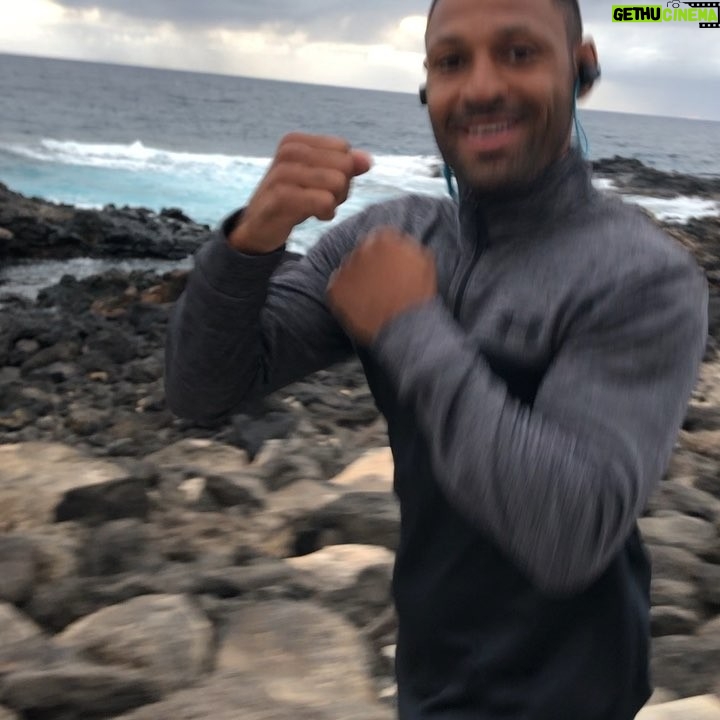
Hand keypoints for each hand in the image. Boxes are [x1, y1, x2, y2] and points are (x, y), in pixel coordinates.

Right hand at [228, 133, 371, 253]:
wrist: (258, 228)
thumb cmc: (293, 201)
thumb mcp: (320, 180)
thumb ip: (344, 166)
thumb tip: (367, 160)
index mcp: (296, 141)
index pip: (344, 150)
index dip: (343, 172)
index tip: (323, 186)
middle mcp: (288, 151)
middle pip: (345, 165)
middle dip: (341, 189)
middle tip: (322, 200)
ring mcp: (283, 173)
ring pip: (338, 182)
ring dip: (334, 202)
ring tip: (317, 208)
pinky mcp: (281, 196)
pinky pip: (325, 201)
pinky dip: (326, 213)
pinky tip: (313, 217)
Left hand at [326, 227, 436, 344]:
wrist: (405, 328)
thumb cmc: (418, 298)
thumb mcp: (425, 264)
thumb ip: (410, 247)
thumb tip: (402, 242)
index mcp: (385, 240)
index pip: (378, 239)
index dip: (383, 254)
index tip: (386, 267)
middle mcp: (362, 249)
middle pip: (361, 253)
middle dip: (368, 265)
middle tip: (377, 285)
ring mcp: (346, 269)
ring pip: (348, 270)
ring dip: (356, 280)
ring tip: (368, 298)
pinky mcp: (335, 289)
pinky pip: (335, 288)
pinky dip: (343, 295)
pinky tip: (357, 306)